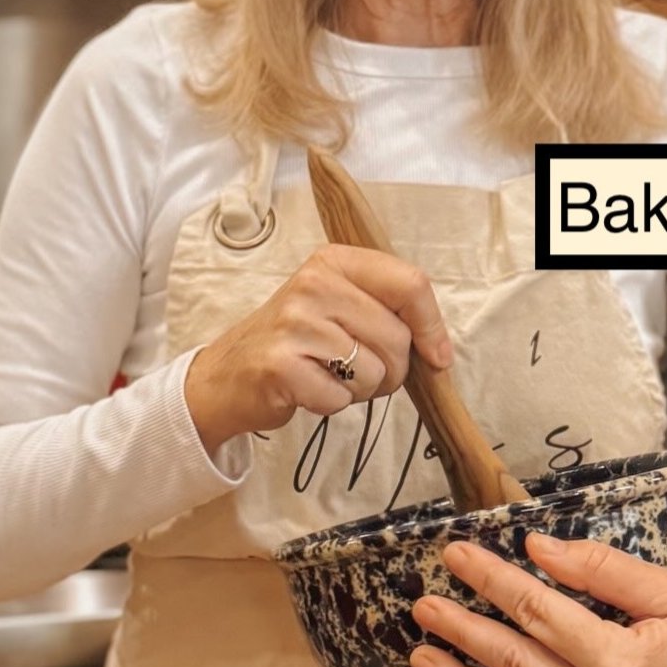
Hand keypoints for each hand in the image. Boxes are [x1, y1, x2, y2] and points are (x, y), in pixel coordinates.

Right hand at [183, 244, 452, 452]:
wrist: (225, 376)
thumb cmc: (296, 341)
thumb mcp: (338, 305)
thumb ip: (387, 310)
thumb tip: (440, 350)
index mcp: (334, 261)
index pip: (410, 284)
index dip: (432, 326)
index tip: (438, 356)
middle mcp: (314, 284)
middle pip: (397, 337)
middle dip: (392, 369)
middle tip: (357, 370)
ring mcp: (295, 323)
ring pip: (374, 372)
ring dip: (361, 390)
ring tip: (328, 375)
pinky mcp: (281, 365)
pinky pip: (342, 399)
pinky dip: (332, 405)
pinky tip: (308, 389)